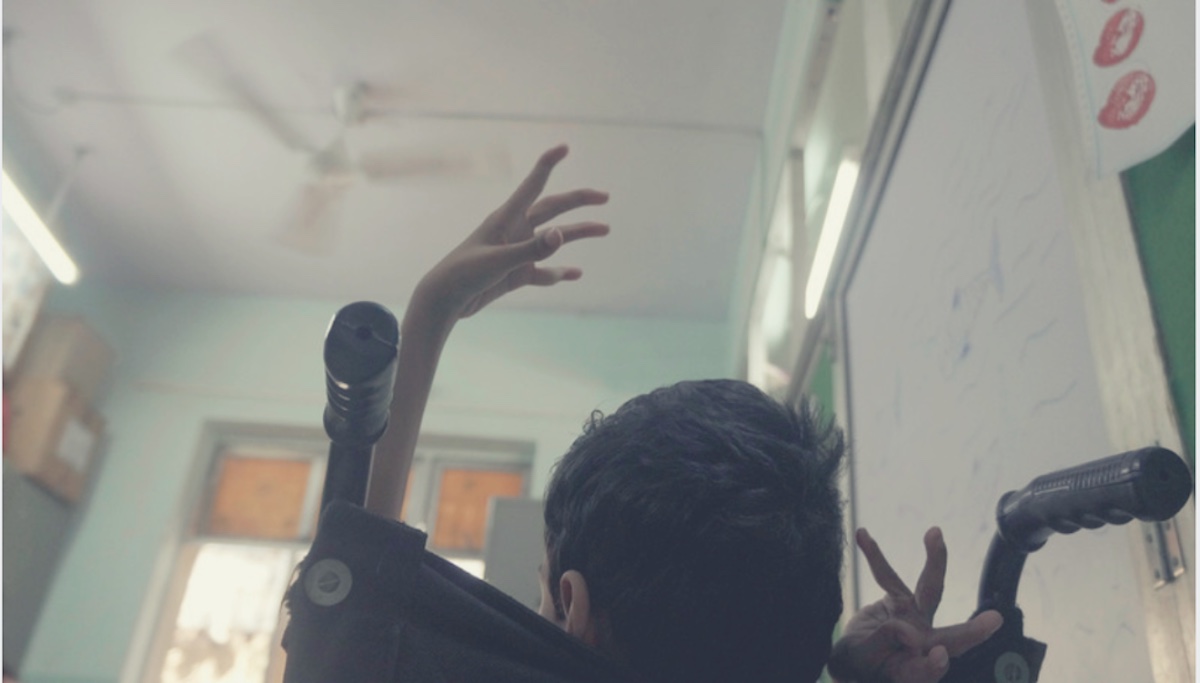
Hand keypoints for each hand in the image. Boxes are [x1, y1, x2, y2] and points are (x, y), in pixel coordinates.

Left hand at [411, 144, 608, 324]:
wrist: (445, 300)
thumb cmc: (465, 273)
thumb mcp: (499, 260)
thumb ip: (532, 248)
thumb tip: (562, 235)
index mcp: (506, 218)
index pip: (533, 184)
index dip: (548, 164)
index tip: (564, 147)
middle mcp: (514, 230)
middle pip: (552, 209)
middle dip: (578, 201)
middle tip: (604, 197)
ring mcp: (517, 252)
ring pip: (554, 240)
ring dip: (578, 234)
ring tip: (604, 229)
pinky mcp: (516, 273)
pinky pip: (543, 271)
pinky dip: (559, 272)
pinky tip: (575, 274)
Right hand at [827, 528, 1002, 682]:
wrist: (853, 654)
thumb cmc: (859, 663)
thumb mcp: (862, 656)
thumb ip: (884, 640)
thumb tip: (906, 628)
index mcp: (912, 669)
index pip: (928, 669)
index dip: (933, 665)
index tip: (938, 656)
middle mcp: (922, 644)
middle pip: (951, 637)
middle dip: (973, 632)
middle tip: (995, 620)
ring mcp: (914, 619)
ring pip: (930, 590)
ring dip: (935, 561)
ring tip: (935, 533)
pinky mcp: (899, 601)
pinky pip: (886, 576)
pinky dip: (874, 556)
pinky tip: (862, 535)